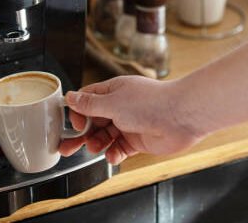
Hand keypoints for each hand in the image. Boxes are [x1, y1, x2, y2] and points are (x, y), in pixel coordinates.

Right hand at [59, 75, 204, 164]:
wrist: (181, 116)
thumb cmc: (151, 103)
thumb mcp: (112, 102)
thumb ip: (90, 104)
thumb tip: (70, 97)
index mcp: (113, 91)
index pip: (87, 100)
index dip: (78, 113)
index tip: (76, 125)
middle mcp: (121, 106)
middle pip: (93, 121)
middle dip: (80, 135)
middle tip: (66, 148)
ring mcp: (130, 123)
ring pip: (105, 136)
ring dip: (97, 144)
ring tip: (95, 149)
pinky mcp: (139, 140)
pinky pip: (120, 149)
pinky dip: (114, 154)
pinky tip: (113, 156)